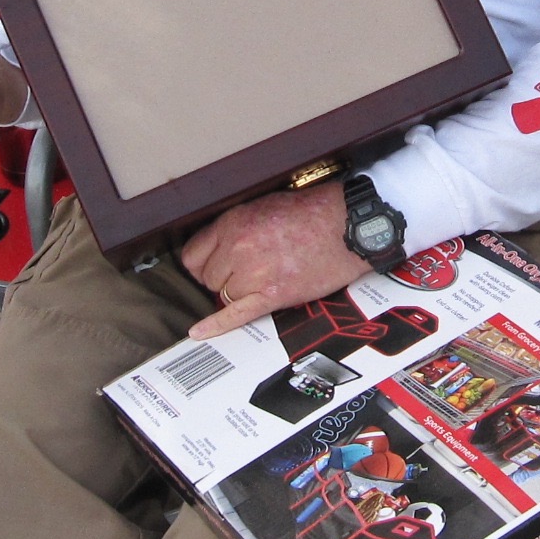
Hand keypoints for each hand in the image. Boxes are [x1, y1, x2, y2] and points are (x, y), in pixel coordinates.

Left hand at [180, 184, 367, 338]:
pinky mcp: (272, 296)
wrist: (346, 227)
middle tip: (250, 270)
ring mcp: (254, 274)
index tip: (212, 266)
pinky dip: (216, 326)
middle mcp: (237, 248)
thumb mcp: (262, 205)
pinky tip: (199, 333)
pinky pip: (235, 315)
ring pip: (224, 296)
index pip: (193, 254)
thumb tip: (216, 248)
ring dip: (239, 293)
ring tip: (265, 278)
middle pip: (208, 278)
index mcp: (232, 223)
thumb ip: (234, 226)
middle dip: (224, 277)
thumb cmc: (311, 213)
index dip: (203, 263)